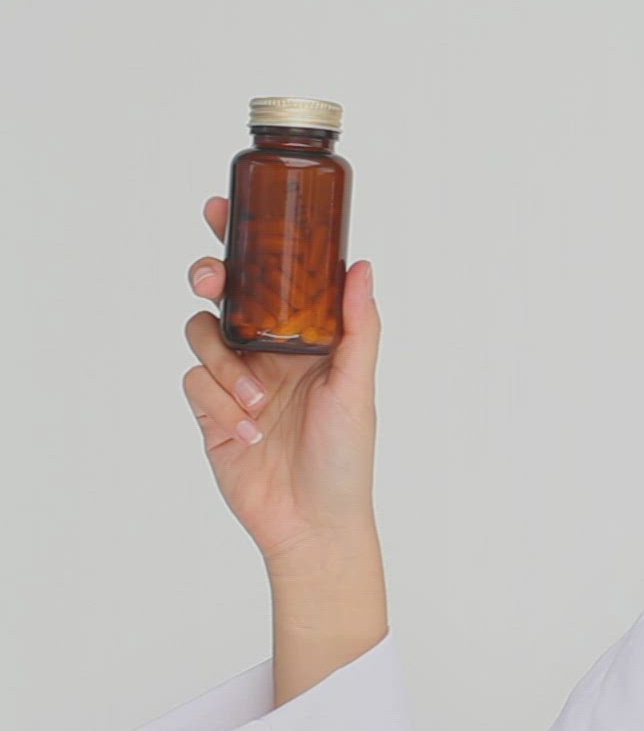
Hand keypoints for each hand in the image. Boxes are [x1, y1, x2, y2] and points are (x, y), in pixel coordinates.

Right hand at [182, 194, 382, 564]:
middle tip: (211, 277)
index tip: (223, 207)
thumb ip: (358, 326)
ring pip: (202, 334)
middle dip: (209, 274)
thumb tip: (361, 266)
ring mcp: (236, 378)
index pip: (272, 276)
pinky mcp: (211, 409)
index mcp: (306, 336)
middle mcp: (268, 350)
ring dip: (224, 364)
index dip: (244, 240)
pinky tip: (249, 432)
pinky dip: (220, 404)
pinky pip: (195, 383)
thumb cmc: (346, 456)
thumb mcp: (359, 386)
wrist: (312, 522)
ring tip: (257, 405)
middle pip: (223, 292)